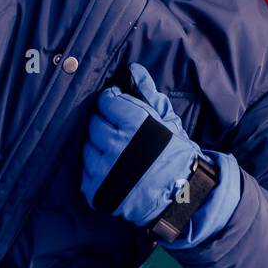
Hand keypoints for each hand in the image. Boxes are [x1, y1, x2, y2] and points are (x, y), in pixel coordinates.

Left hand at [83, 63, 205, 226]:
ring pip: (87, 145)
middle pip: (94, 122)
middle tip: (119, 131)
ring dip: (98, 146)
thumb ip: (148, 94)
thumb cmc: (177, 155)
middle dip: (105, 123)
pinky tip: (111, 168)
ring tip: (117, 152)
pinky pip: (85, 170)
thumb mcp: (168, 121)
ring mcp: (103, 170)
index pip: (107, 101)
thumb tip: (133, 69)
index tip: (121, 108)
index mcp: (135, 124)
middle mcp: (116, 145)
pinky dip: (95, 168)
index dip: (114, 102)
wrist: (182, 198)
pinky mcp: (96, 191)